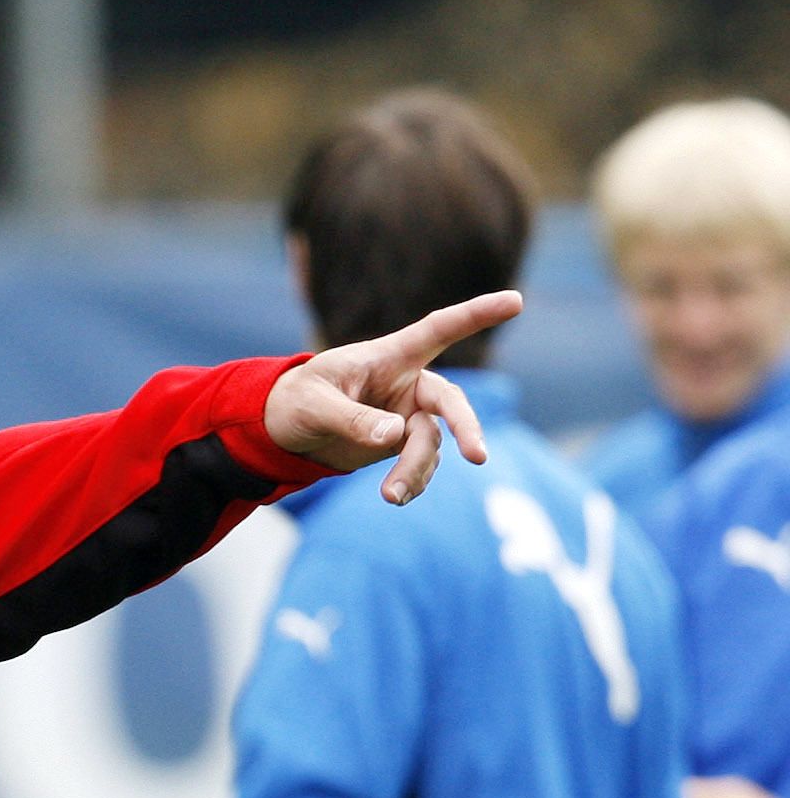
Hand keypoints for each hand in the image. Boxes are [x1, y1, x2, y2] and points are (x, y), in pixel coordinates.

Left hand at [263, 290, 522, 503]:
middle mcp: (407, 383)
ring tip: (391, 496)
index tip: (515, 300)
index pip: (437, 329)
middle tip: (478, 457)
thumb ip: (351, 417)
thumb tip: (394, 434)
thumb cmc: (295, 401)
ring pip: (431, 443)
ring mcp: (407, 415)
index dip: (476, 315)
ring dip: (416, 470)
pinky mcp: (400, 444)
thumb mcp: (313, 405)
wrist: (282, 430)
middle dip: (465, 427)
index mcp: (388, 357)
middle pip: (449, 401)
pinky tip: (397, 496)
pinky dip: (412, 481)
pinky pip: (419, 463)